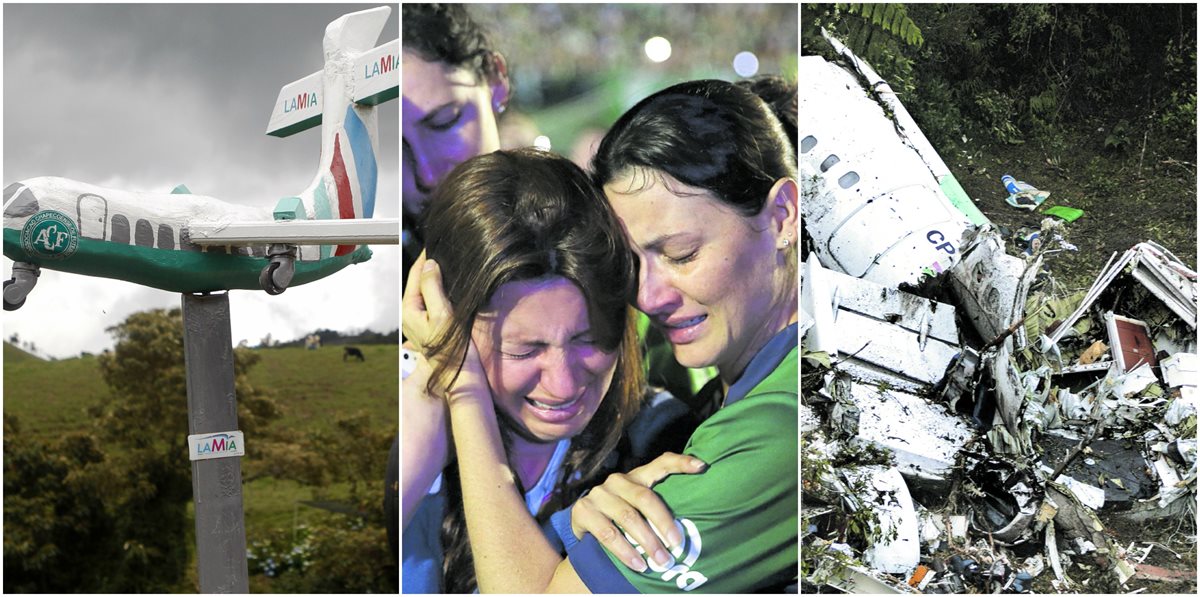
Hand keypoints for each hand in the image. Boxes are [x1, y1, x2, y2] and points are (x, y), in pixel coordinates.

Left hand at [402, 250, 450, 352]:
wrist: (460, 375)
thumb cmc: (452, 349)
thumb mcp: (443, 314)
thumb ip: (432, 288)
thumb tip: (429, 264)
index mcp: (409, 311)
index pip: (415, 275)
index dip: (424, 257)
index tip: (433, 243)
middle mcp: (410, 315)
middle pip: (419, 282)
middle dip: (429, 265)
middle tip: (442, 249)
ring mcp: (419, 321)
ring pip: (426, 291)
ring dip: (435, 277)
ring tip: (447, 263)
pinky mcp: (430, 324)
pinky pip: (433, 300)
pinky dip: (440, 289)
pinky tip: (450, 285)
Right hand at [570, 452, 706, 571]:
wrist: (582, 525)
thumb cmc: (620, 517)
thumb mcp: (638, 507)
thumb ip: (657, 507)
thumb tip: (693, 522)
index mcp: (637, 476)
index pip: (661, 463)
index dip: (681, 463)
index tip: (701, 466)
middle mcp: (617, 481)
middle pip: (645, 497)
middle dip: (663, 523)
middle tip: (677, 545)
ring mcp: (599, 495)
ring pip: (627, 517)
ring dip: (647, 542)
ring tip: (661, 560)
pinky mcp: (583, 511)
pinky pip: (607, 533)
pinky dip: (625, 552)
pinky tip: (637, 564)